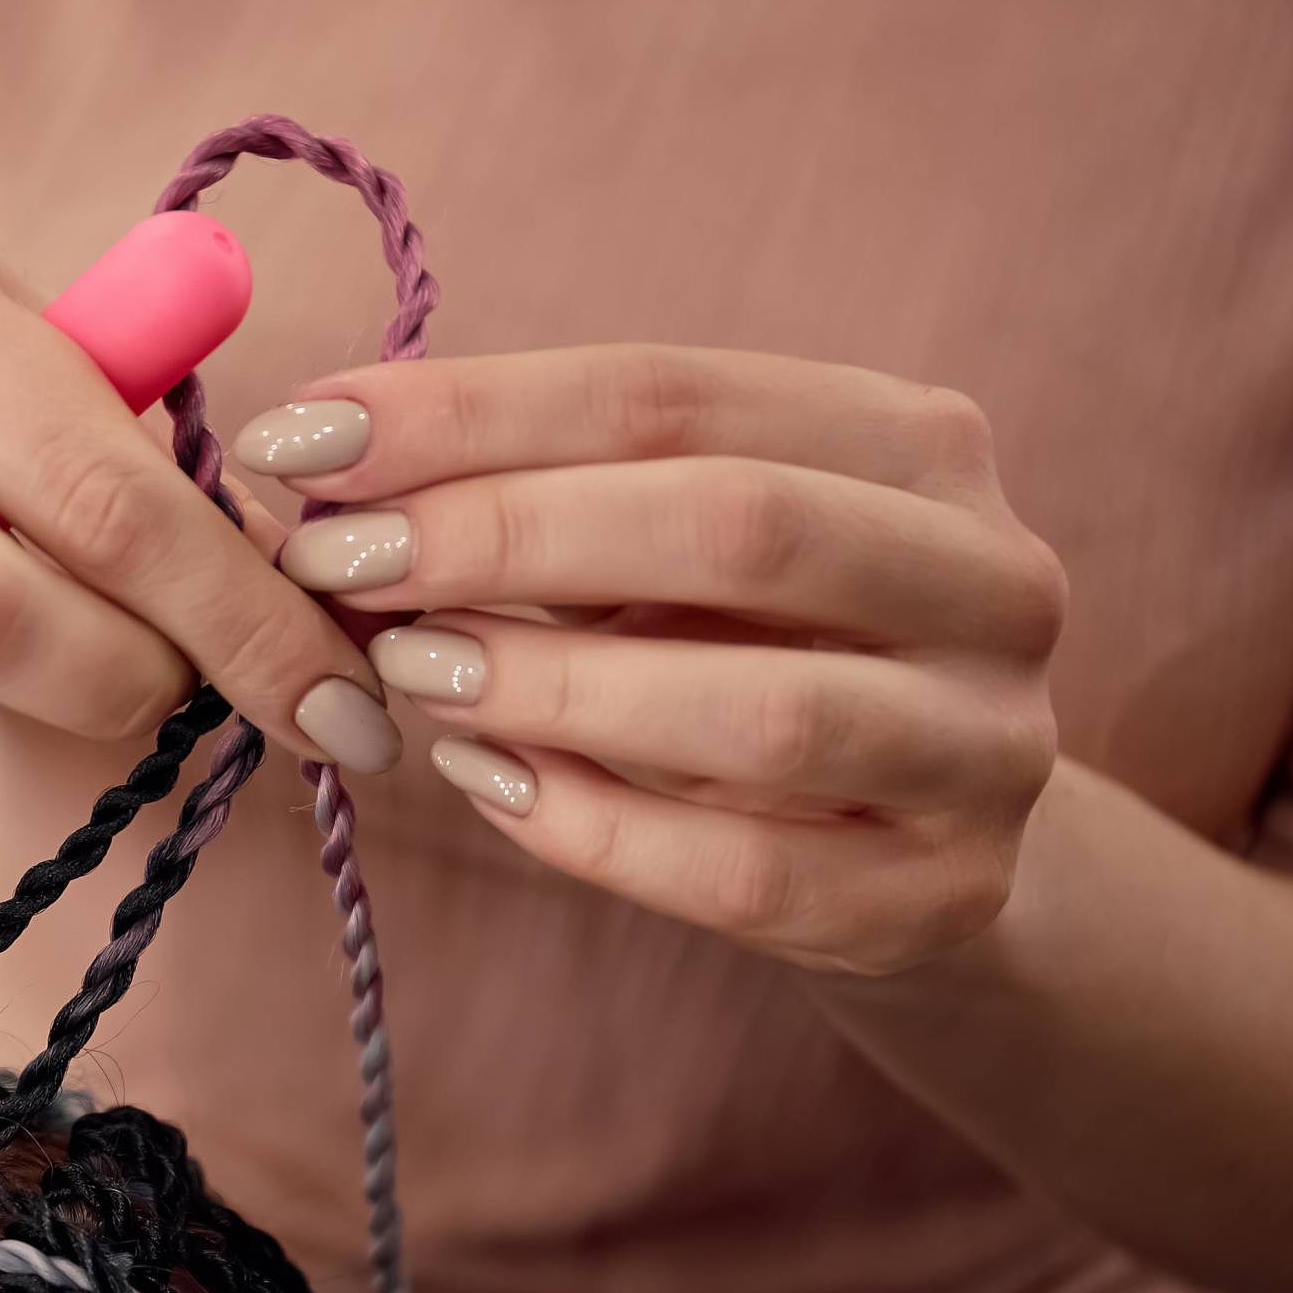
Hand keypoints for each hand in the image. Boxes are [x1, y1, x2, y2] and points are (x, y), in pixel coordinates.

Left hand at [236, 346, 1066, 975]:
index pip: (672, 394)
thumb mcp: (662, 554)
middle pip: (735, 524)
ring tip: (405, 673)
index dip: (473, 410)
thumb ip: (525, 499)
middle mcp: (990, 578)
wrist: (919, 850)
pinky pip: (742, 874)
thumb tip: (307, 473)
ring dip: (552, 689)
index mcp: (913, 446)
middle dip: (505, 535)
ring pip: (761, 714)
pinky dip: (592, 828)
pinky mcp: (942, 898)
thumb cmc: (749, 659)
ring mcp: (987, 748)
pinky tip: (487, 783)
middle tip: (337, 564)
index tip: (302, 442)